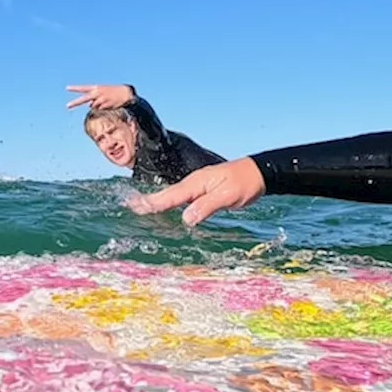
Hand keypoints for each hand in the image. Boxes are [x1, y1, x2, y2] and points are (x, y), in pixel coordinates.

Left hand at [65, 84, 133, 109]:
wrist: (125, 93)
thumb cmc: (113, 92)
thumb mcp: (102, 91)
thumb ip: (94, 98)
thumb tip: (89, 106)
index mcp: (96, 88)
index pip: (83, 88)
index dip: (75, 88)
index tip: (67, 88)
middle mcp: (97, 93)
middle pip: (83, 99)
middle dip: (75, 103)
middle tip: (67, 106)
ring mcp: (100, 99)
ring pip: (93, 106)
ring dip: (97, 105)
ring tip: (106, 101)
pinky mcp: (105, 105)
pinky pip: (100, 109)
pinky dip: (103, 107)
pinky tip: (109, 104)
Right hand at [125, 157, 265, 225]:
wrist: (260, 173)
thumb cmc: (245, 183)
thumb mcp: (227, 195)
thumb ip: (207, 206)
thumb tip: (186, 218)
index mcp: (197, 183)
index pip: (172, 195)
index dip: (154, 202)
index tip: (137, 206)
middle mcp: (195, 183)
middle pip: (168, 194)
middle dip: (149, 200)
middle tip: (131, 205)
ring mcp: (199, 186)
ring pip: (175, 195)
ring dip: (159, 201)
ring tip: (142, 207)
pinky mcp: (205, 191)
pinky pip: (184, 198)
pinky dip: (172, 202)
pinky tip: (169, 207)